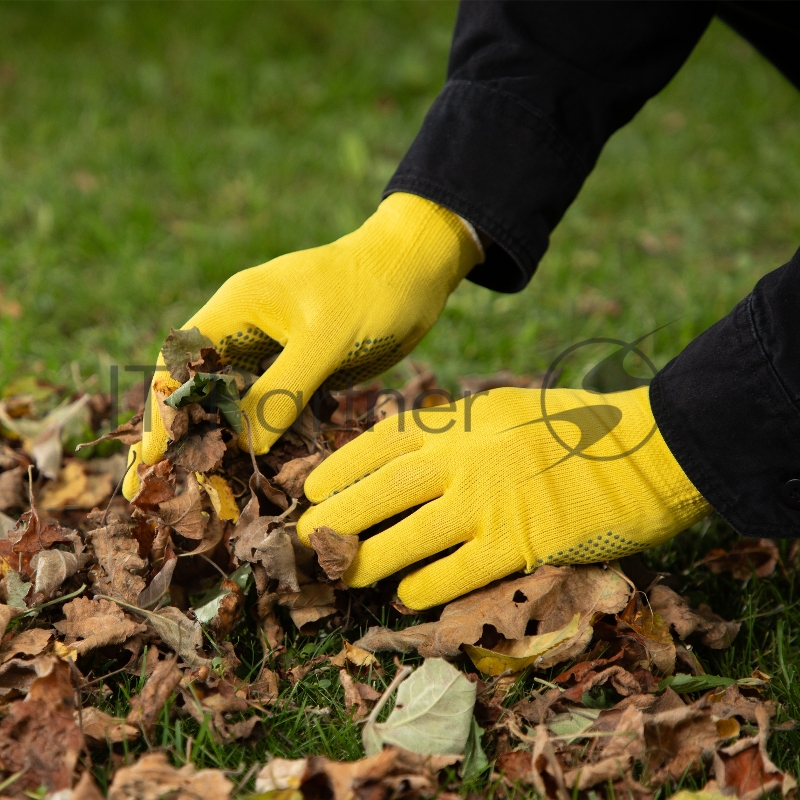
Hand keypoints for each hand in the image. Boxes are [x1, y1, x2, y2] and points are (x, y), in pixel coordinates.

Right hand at [122, 193, 481, 499]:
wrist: (415, 269)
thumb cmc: (372, 289)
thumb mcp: (327, 339)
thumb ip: (284, 390)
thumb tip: (245, 445)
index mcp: (236, 308)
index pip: (181, 363)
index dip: (164, 410)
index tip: (155, 459)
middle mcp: (245, 330)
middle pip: (199, 387)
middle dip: (184, 434)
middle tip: (160, 487)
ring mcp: (272, 350)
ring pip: (234, 401)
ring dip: (222, 440)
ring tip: (207, 489)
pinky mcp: (300, 368)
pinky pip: (270, 406)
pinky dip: (261, 435)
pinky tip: (256, 467)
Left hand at [297, 385, 709, 608]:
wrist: (651, 449)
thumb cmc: (583, 428)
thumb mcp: (510, 410)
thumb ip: (462, 429)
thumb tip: (417, 451)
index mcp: (464, 421)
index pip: (385, 440)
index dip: (342, 465)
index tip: (313, 488)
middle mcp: (468, 457)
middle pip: (383, 489)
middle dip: (338, 516)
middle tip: (307, 539)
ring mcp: (491, 501)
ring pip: (410, 536)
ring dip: (370, 558)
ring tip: (345, 574)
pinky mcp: (520, 544)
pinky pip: (456, 571)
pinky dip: (426, 587)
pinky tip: (407, 598)